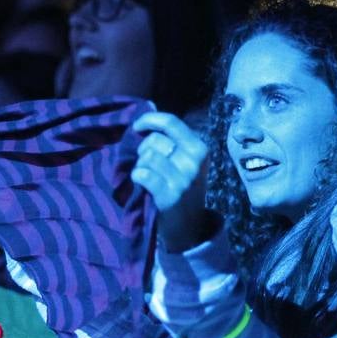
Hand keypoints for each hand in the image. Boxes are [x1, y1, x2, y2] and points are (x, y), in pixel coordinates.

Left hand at [130, 112, 210, 251]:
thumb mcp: (187, 161)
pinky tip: (142, 184)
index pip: (171, 122)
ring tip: (148, 177)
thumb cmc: (183, 188)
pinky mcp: (170, 196)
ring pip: (146, 158)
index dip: (149, 120)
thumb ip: (171, 139)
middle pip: (154, 141)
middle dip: (144, 150)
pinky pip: (143, 174)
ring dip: (140, 166)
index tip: (137, 127)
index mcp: (199, 149)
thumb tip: (148, 111)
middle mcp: (194, 162)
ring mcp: (183, 180)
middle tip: (149, 165)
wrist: (189, 226)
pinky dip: (137, 177)